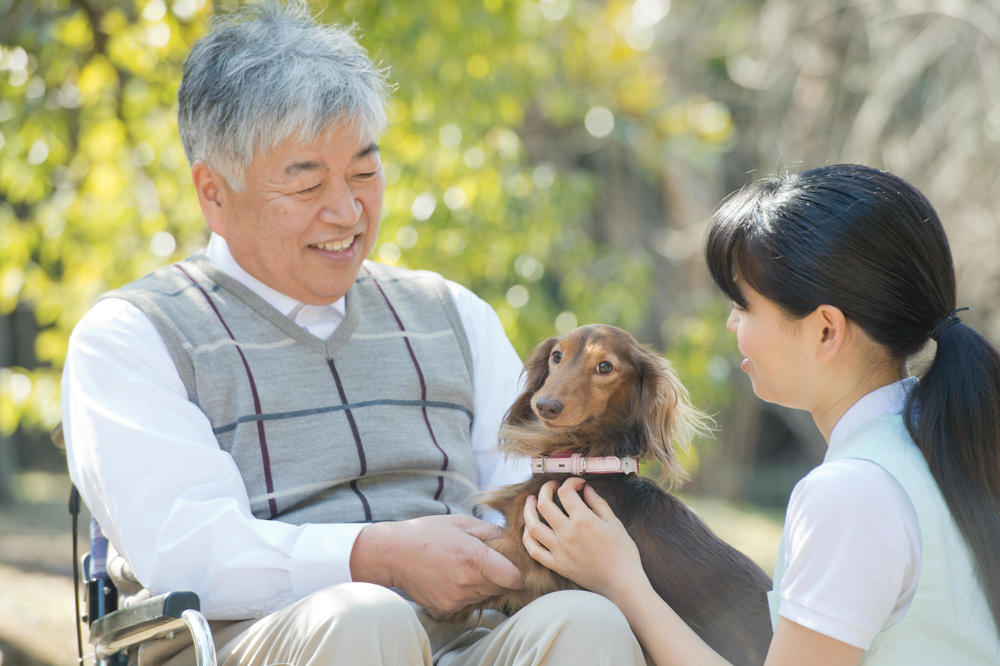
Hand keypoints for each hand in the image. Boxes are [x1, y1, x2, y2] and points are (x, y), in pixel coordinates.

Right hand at [350, 513, 523, 615]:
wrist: (393, 553)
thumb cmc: (428, 533)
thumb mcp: (463, 523)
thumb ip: (492, 533)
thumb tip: (513, 540)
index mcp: (475, 558)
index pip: (514, 577)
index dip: (517, 571)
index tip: (512, 564)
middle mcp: (467, 582)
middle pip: (500, 587)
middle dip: (499, 575)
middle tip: (485, 560)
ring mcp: (456, 598)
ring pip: (485, 595)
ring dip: (483, 584)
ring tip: (464, 566)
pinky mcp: (446, 607)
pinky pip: (468, 601)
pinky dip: (466, 591)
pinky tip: (452, 576)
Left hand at [522, 477, 647, 601]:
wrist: (621, 583)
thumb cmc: (623, 553)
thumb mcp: (614, 523)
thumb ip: (598, 503)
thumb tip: (585, 489)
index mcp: (583, 520)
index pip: (566, 492)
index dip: (570, 482)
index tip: (578, 484)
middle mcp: (567, 533)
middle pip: (544, 504)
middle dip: (546, 490)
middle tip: (551, 486)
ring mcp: (559, 550)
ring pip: (532, 526)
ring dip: (528, 510)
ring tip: (531, 501)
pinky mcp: (556, 565)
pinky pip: (534, 550)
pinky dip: (528, 537)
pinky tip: (529, 528)